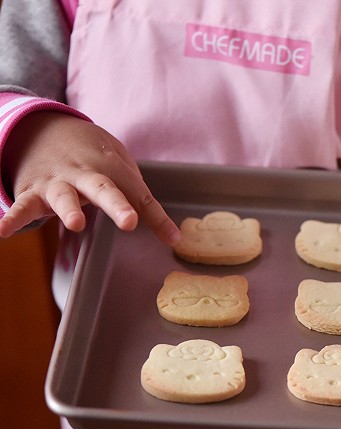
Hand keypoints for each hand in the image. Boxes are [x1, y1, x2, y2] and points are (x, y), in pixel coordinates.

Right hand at [0, 111, 179, 244]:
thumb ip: (138, 194)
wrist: (44, 127)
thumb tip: (169, 233)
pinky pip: (22, 205)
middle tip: (129, 221)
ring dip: (69, 210)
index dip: (158, 218)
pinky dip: (11, 218)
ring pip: (64, 196)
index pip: (139, 195)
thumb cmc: (91, 154)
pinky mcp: (32, 190)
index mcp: (112, 168)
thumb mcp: (119, 163)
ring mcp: (58, 182)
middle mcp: (86, 174)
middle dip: (117, 205)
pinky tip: (2, 231)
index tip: (173, 238)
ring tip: (76, 224)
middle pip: (104, 189)